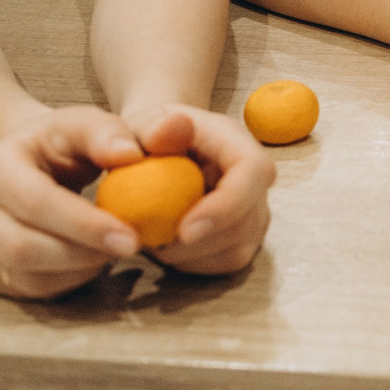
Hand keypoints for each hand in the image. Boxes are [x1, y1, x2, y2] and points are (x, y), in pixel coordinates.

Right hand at [0, 104, 146, 298]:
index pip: (35, 202)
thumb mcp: (80, 124)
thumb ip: (106, 132)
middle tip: (130, 246)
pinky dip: (70, 280)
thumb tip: (129, 155)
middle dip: (83, 253)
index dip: (84, 224)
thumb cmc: (58, 144)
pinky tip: (91, 259)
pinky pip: (31, 289)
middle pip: (22, 248)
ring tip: (112, 248)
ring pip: (27, 277)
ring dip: (80, 269)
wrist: (22, 162)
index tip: (130, 235)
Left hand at [113, 104, 273, 277]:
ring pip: (238, 249)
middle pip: (248, 220)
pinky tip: (167, 247)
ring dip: (191, 256)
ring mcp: (253, 210)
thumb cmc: (146, 137)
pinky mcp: (244, 236)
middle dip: (200, 242)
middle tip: (152, 242)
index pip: (253, 171)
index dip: (227, 205)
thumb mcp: (135, 125)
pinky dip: (193, 264)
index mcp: (235, 141)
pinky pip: (226, 263)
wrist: (156, 152)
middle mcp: (254, 178)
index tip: (185, 231)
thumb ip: (144, 128)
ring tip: (153, 239)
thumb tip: (172, 129)